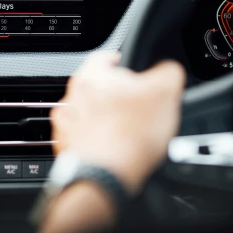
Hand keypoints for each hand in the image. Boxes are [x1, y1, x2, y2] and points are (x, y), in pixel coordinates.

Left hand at [50, 51, 185, 194]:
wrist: (106, 175)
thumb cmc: (130, 135)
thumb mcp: (165, 92)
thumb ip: (168, 71)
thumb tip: (168, 70)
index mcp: (92, 74)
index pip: (106, 56)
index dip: (125, 62)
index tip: (134, 73)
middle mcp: (72, 95)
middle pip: (97, 86)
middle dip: (115, 95)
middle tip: (136, 108)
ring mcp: (65, 122)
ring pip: (88, 112)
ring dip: (103, 118)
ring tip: (125, 132)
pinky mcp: (64, 146)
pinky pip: (82, 136)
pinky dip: (95, 140)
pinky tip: (111, 147)